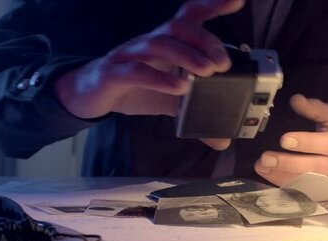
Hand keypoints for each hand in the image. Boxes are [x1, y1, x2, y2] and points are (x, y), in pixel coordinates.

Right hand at [55, 0, 241, 149]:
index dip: (212, 5)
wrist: (90, 95)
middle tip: (223, 63)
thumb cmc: (134, 87)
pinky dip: (159, 78)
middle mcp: (149, 42)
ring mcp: (130, 55)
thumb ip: (196, 113)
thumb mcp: (170, 101)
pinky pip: (136, 71)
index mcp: (166, 42)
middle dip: (205, 41)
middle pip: (178, 26)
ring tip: (207, 71)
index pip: (190, 16)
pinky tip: (178, 88)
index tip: (237, 1)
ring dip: (186, 55)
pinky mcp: (113, 74)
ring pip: (158, 43)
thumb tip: (221, 139)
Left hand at [254, 94, 327, 185]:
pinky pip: (306, 194)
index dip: (306, 143)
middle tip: (266, 158)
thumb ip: (316, 109)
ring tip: (262, 167)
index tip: (284, 140)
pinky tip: (271, 176)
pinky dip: (286, 186)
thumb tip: (296, 100)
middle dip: (288, 164)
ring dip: (282, 176)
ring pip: (309, 184)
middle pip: (316, 168)